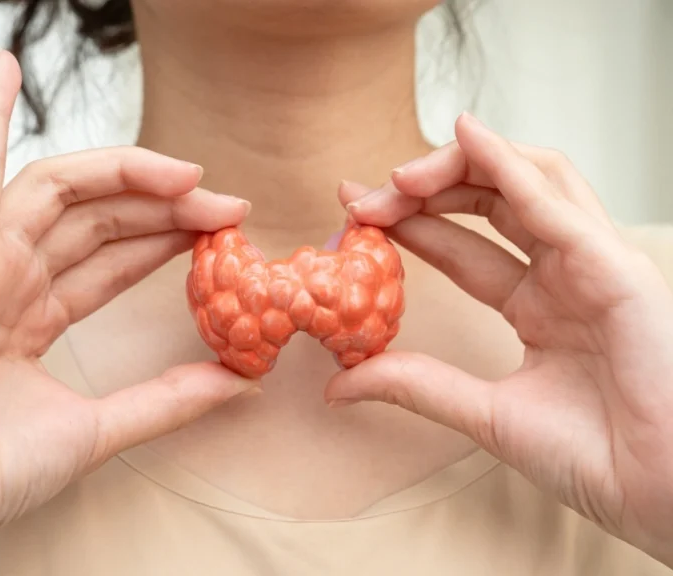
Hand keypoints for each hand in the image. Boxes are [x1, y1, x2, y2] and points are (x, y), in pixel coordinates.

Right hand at [0, 51, 256, 573]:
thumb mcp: (101, 427)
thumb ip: (169, 400)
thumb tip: (242, 383)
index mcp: (33, 320)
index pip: (113, 261)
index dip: (166, 240)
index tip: (223, 230)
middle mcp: (10, 283)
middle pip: (101, 221)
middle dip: (165, 207)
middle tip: (226, 205)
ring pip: (64, 192)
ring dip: (126, 173)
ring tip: (187, 173)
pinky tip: (6, 65)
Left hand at [328, 112, 672, 565]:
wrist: (664, 497)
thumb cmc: (596, 459)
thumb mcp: (484, 413)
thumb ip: (417, 386)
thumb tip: (339, 384)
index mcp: (539, 306)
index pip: (463, 247)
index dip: (409, 224)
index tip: (354, 212)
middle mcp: (564, 274)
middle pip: (489, 202)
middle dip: (424, 191)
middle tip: (364, 199)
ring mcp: (592, 264)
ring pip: (527, 181)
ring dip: (460, 166)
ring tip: (400, 176)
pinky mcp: (617, 266)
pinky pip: (557, 202)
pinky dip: (510, 165)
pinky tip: (466, 137)